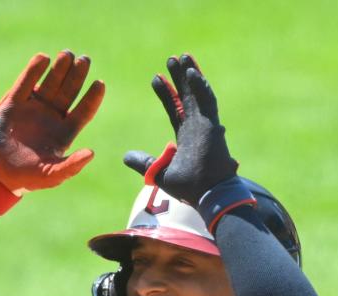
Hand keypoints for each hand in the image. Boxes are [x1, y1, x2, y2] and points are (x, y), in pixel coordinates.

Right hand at [0, 50, 104, 192]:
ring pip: (50, 83)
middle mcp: (52, 116)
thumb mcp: (51, 175)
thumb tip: (91, 153)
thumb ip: (70, 166)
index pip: (83, 111)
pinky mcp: (14, 104)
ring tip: (66, 56)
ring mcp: (34, 108)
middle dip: (76, 76)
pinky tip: (42, 59)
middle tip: (83, 60)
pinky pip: (25, 84)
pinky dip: (33, 71)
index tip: (99, 83)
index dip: (92, 98)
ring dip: (59, 69)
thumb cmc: (27, 177)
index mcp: (64, 131)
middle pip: (69, 92)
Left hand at [124, 55, 237, 204]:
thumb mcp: (159, 173)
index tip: (156, 78)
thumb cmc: (188, 187)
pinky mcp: (212, 126)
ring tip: (182, 57)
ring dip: (189, 75)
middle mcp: (197, 127)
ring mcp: (206, 125)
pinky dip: (199, 86)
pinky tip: (190, 72)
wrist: (206, 195)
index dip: (166, 93)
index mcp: (187, 136)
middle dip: (178, 78)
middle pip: (187, 96)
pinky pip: (206, 102)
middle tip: (172, 58)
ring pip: (197, 94)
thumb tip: (126, 156)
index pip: (175, 108)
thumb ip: (144, 162)